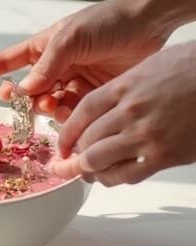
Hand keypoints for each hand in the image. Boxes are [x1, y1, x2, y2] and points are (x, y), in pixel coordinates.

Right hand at [0, 0, 170, 121]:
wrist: (147, 25)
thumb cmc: (106, 22)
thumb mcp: (71, 38)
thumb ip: (46, 65)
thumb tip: (23, 90)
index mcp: (45, 45)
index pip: (8, 59)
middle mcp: (56, 64)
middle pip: (28, 89)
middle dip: (22, 100)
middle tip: (23, 104)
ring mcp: (74, 80)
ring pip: (50, 104)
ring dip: (48, 109)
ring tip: (55, 106)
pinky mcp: (93, 92)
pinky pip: (73, 110)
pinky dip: (70, 115)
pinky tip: (74, 114)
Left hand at [47, 42, 195, 185]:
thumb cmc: (192, 69)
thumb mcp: (150, 66)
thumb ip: (125, 86)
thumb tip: (107, 104)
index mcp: (124, 86)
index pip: (82, 112)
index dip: (67, 131)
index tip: (62, 142)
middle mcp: (130, 112)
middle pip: (88, 139)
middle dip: (73, 155)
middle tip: (67, 164)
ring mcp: (146, 135)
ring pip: (101, 160)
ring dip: (89, 170)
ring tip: (85, 174)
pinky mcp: (165, 155)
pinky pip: (129, 174)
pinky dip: (115, 179)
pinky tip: (111, 179)